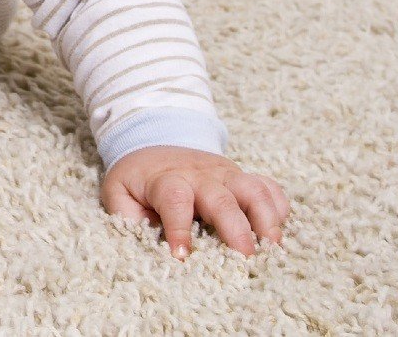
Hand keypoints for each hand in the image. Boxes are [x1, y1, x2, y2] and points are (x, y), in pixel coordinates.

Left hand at [102, 146, 290, 258]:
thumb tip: (139, 241)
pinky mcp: (241, 177)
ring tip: (272, 246)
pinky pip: (268, 187)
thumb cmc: (138, 177)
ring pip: (253, 189)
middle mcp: (200, 176)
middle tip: (245, 257)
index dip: (179, 229)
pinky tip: (279, 228)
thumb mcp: (118, 191)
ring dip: (266, 217)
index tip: (182, 256)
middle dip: (235, 229)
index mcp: (167, 180)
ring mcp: (225, 174)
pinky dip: (278, 206)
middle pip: (221, 198)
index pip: (175, 200)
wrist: (154, 141)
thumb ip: (124, 215)